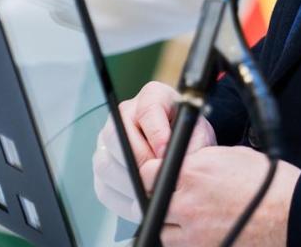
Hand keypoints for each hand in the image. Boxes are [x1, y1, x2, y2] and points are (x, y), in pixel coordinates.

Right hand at [94, 80, 217, 220]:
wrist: (185, 149)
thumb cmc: (190, 137)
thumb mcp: (197, 136)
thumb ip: (190, 145)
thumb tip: (170, 163)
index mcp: (152, 97)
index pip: (147, 111)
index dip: (156, 135)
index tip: (166, 154)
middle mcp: (124, 115)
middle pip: (115, 137)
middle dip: (138, 164)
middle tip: (156, 180)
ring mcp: (108, 140)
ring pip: (105, 164)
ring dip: (128, 184)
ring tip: (150, 194)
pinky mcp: (104, 165)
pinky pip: (103, 187)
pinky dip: (121, 199)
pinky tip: (140, 203)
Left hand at [140, 145, 298, 246]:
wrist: (292, 213)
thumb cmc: (270, 184)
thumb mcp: (231, 156)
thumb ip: (199, 161)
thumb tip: (184, 163)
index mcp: (193, 174)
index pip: (148, 173)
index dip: (153, 173)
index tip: (158, 175)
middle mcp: (188, 205)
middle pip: (150, 205)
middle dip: (160, 201)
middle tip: (175, 199)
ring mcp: (194, 235)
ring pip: (163, 232)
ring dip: (170, 225)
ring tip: (191, 218)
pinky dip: (186, 241)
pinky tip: (202, 232)